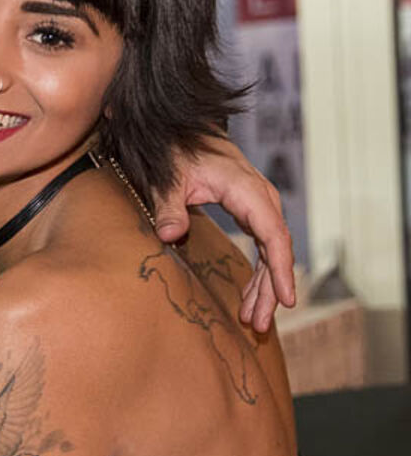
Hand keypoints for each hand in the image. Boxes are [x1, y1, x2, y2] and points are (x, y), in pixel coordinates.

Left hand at [157, 135, 296, 331]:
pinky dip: (257, 274)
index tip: (285, 299)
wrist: (182, 131)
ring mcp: (258, 206)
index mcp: (246, 191)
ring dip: (264, 287)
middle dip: (270, 289)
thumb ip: (169, 207)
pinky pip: (261, 248)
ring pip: (270, 253)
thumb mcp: (168, 179)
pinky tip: (249, 299)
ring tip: (254, 322)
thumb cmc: (177, 152)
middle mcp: (260, 199)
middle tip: (258, 324)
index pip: (273, 235)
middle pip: (275, 250)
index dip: (280, 270)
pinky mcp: (250, 212)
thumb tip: (168, 235)